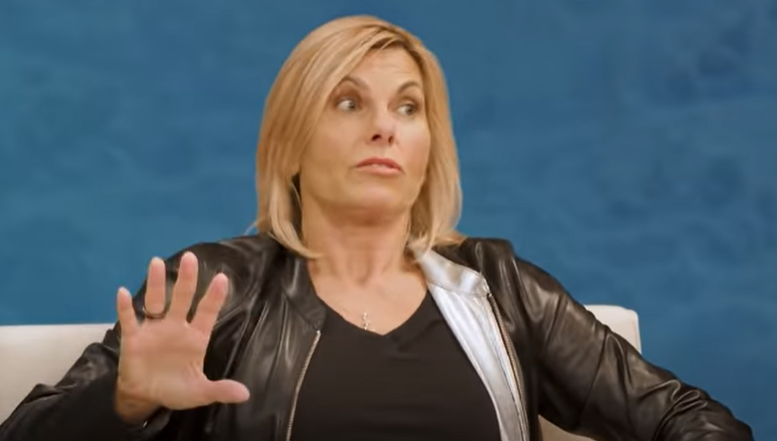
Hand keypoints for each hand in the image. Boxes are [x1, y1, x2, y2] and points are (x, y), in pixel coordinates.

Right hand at [114, 252, 249, 422]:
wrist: (146, 397)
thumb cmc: (176, 389)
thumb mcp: (200, 392)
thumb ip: (220, 390)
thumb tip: (245, 395)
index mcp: (195, 337)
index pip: (207, 312)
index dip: (214, 297)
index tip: (222, 278)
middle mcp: (176, 327)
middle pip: (181, 299)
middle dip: (187, 280)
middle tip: (190, 257)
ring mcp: (154, 330)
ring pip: (155, 301)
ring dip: (155, 283)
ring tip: (156, 262)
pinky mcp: (134, 338)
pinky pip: (129, 320)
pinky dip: (125, 307)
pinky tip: (123, 293)